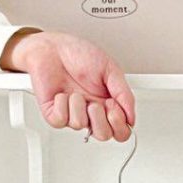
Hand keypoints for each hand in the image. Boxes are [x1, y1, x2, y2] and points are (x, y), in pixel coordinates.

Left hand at [0, 30, 135, 141]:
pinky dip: (62, 104)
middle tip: (96, 104)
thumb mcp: (110, 70)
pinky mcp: (55, 114)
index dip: (119, 124)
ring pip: (81, 126)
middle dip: (100, 119)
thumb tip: (131, 118)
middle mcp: (91, 112)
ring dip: (79, 105)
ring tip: (75, 92)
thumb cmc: (78, 54)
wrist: (51, 47)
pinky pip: (61, 120)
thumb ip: (125, 95)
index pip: (121, 131)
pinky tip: (62, 94)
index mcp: (108, 104)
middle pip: (104, 135)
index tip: (113, 106)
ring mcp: (73, 114)